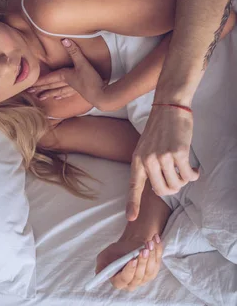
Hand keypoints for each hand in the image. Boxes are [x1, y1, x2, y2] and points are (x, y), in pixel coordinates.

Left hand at [29, 38, 108, 104]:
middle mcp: (67, 83)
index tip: (29, 85)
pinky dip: (62, 95)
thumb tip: (65, 40)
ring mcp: (73, 89)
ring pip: (58, 90)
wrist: (102, 95)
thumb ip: (74, 52)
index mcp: (65, 76)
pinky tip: (58, 98)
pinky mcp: (80, 92)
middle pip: (51, 85)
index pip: (49, 78)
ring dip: (49, 93)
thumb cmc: (91, 80)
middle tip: (29, 92)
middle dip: (40, 88)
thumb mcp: (83, 63)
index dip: (39, 81)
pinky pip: (68, 93)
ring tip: (41, 97)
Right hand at [95, 235, 162, 291]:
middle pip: (139, 276)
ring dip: (151, 255)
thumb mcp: (104, 257)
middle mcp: (133, 283)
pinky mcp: (153, 271)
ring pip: (150, 269)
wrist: (127, 246)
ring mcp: (144, 278)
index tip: (133, 259)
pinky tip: (155, 239)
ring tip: (149, 243)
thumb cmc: (116, 252)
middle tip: (144, 249)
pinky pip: (157, 262)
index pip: (125, 279)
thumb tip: (99, 272)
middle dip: (142, 261)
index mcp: (119, 281)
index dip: (130, 270)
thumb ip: (101, 266)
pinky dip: (158, 250)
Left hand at [127, 105, 198, 220]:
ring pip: (177, 184)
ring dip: (185, 180)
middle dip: (173, 188)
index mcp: (138, 159)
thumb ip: (148, 165)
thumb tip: (160, 186)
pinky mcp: (178, 153)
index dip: (132, 203)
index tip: (131, 218)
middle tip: (179, 179)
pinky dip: (194, 174)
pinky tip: (194, 168)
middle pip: (162, 190)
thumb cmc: (160, 128)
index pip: (133, 186)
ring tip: (186, 169)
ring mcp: (162, 157)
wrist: (169, 107)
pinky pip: (188, 175)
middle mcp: (147, 160)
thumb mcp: (146, 146)